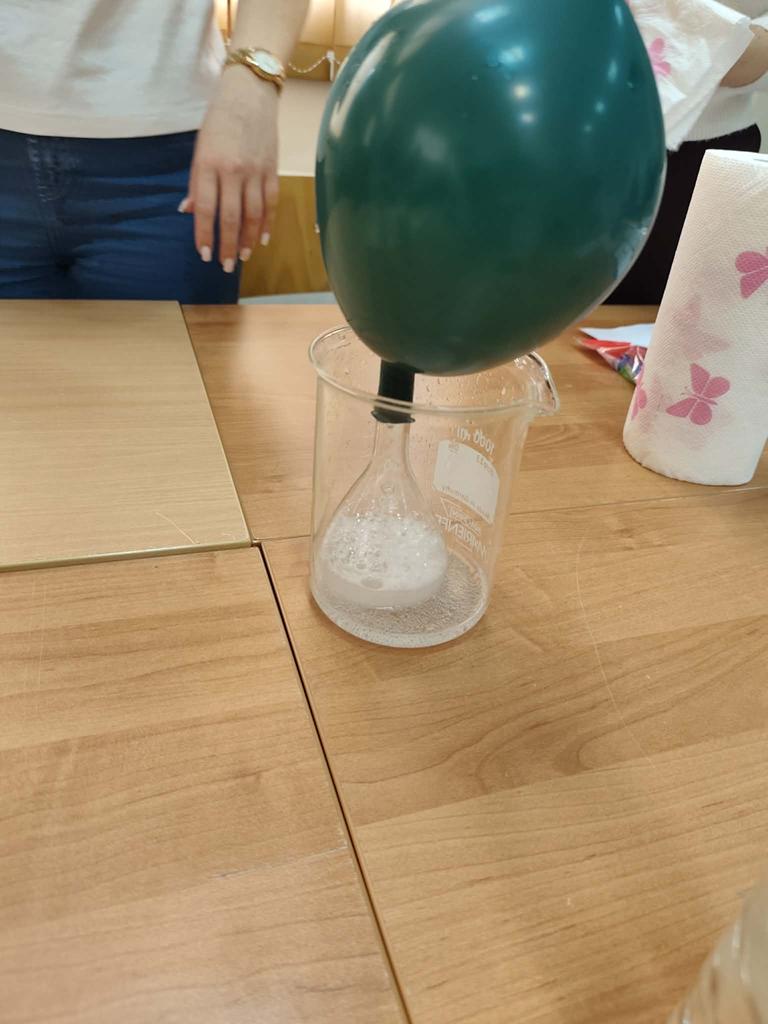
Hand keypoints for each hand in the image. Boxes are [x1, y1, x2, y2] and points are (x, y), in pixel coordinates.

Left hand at [180, 67, 279, 270]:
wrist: (250, 94)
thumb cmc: (219, 122)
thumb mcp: (200, 149)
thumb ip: (195, 183)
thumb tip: (188, 212)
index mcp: (209, 165)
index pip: (206, 209)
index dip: (204, 235)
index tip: (204, 254)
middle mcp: (233, 171)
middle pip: (231, 218)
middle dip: (228, 245)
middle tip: (226, 266)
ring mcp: (255, 171)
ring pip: (254, 215)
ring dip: (249, 240)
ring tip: (244, 256)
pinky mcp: (272, 170)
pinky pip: (271, 203)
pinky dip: (268, 223)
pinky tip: (264, 239)